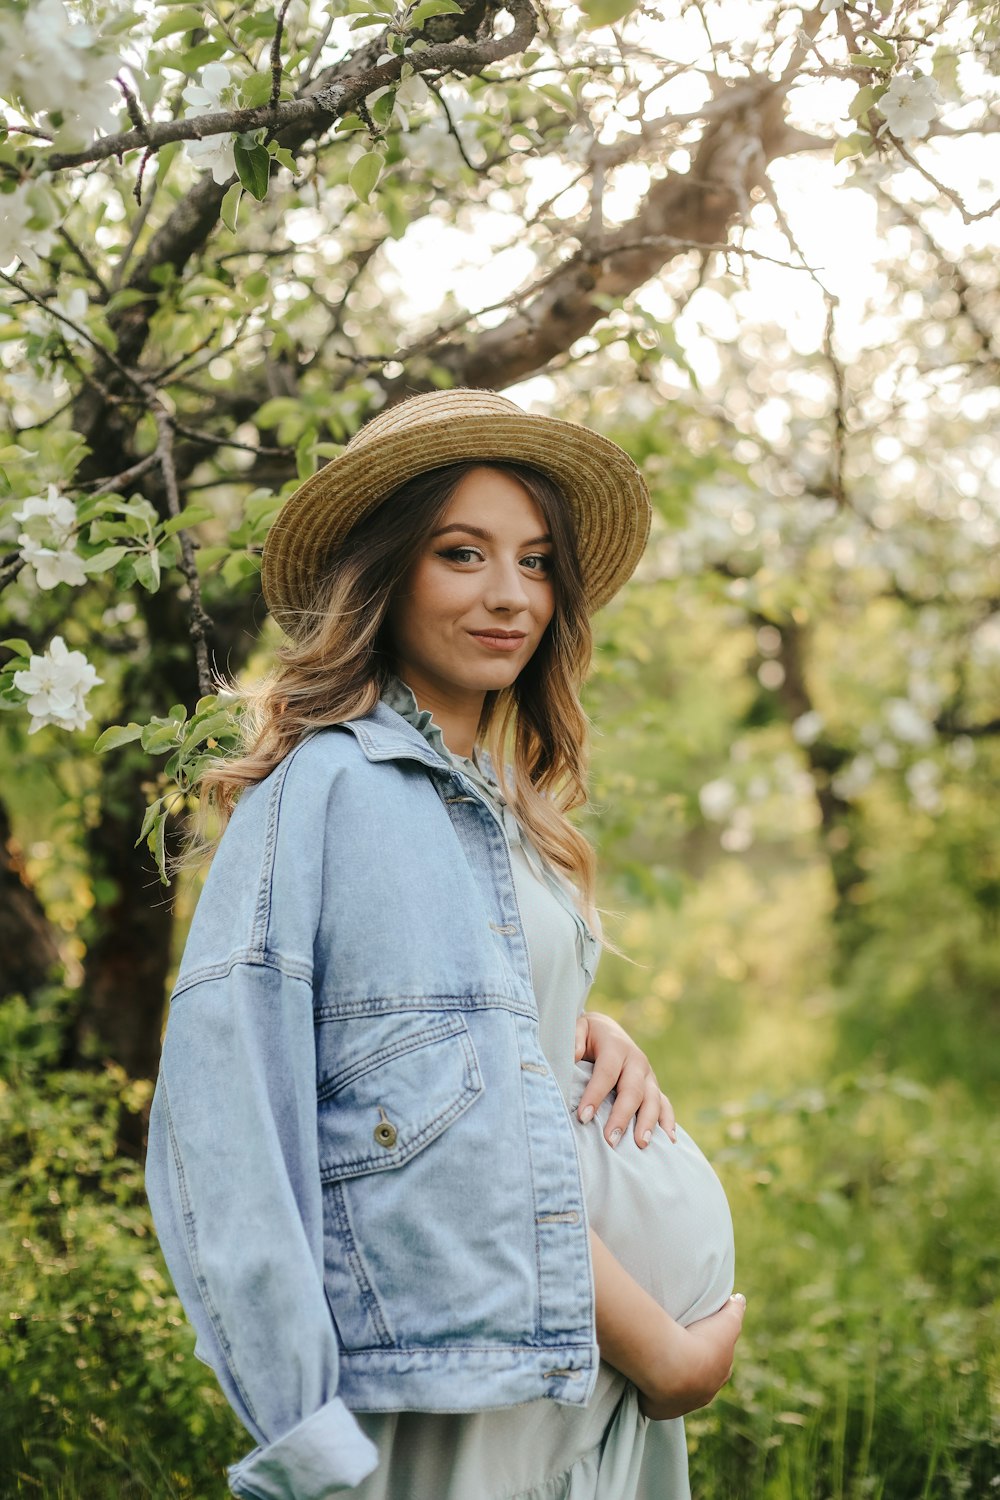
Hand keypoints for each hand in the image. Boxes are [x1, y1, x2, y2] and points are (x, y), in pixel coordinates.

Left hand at [574, 1011, 676, 1148]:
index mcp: (616, 1046)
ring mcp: (648, 1075)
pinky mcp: (654, 1087)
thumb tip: (574, 1054)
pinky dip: (668, 1122)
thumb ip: (574, 1038)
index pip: (606, 1073)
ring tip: (641, 1145)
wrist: (607, 1030)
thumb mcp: (578, 1028)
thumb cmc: (587, 1035)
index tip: (583, 1117)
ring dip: (648, 1123)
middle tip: (610, 1140)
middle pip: (632, 1090)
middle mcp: (636, 1061)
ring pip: (653, 1100)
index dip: (595, 1095)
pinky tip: (668, 1141)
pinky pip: (665, 1105)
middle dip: (622, 1116)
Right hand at [637, 1294, 745, 1420]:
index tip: (702, 1340)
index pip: (720, 1364)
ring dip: (671, 1380)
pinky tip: (645, 1380)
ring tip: (658, 1363)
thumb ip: (735, 1310)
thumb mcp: (725, 1322)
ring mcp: (681, 1404)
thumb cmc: (700, 1342)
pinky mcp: (659, 1409)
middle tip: (678, 1351)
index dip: (713, 1352)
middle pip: (700, 1380)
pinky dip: (651, 1394)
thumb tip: (740, 1299)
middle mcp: (703, 1393)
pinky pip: (655, 1402)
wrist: (674, 1367)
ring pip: (678, 1392)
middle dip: (693, 1369)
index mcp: (719, 1374)